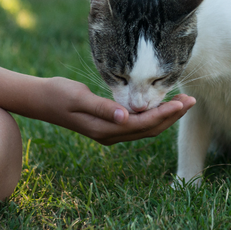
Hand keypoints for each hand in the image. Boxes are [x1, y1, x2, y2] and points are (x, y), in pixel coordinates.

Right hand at [32, 77, 194, 144]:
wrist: (39, 100)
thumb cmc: (57, 94)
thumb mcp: (79, 97)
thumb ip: (103, 108)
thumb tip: (125, 117)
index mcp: (106, 129)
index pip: (144, 123)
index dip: (166, 113)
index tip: (183, 101)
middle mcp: (110, 135)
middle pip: (149, 129)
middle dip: (172, 116)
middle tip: (192, 100)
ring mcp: (109, 133)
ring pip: (145, 128)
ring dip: (165, 117)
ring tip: (182, 102)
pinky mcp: (107, 126)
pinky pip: (136, 125)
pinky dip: (152, 116)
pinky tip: (160, 105)